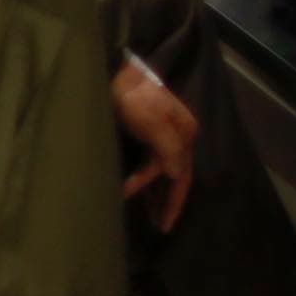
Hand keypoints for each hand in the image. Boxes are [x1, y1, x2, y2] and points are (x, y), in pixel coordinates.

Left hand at [112, 59, 197, 231]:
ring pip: (161, 172)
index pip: (182, 175)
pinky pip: (147, 164)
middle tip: (159, 227)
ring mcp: (161, 135)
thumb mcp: (151, 119)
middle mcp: (178, 136)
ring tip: (149, 217)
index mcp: (185, 132)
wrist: (111, 69)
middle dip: (167, 202)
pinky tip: (135, 192)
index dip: (173, 201)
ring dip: (155, 194)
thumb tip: (177, 175)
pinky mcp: (144, 133)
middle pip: (175, 177)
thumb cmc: (131, 93)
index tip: (162, 224)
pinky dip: (143, 180)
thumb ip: (167, 148)